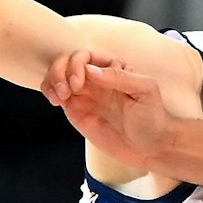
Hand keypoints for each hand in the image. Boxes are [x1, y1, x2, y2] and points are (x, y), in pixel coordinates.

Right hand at [41, 50, 176, 170]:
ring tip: (59, 98)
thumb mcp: (145, 91)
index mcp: (113, 68)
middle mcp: (96, 78)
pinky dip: (49, 92)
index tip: (79, 83)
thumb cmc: (153, 117)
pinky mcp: (76, 110)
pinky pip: (56, 94)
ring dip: (52, 80)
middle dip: (60, 71)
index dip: (76, 64)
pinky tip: (56, 101)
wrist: (150, 147)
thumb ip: (120, 76)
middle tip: (67, 91)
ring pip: (57, 75)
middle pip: (66, 61)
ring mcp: (84, 93)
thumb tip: (91, 70)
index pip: (85, 55)